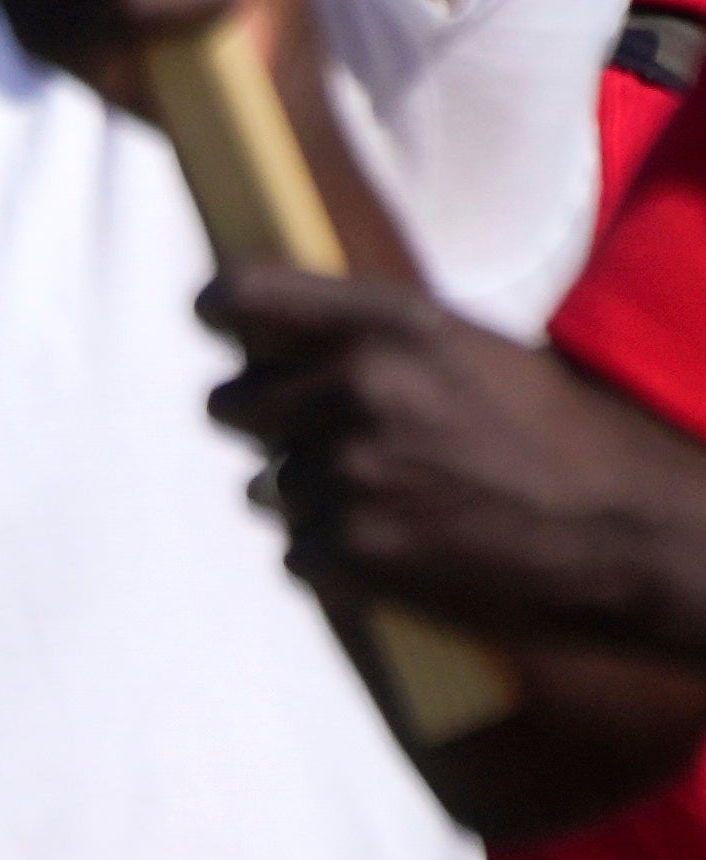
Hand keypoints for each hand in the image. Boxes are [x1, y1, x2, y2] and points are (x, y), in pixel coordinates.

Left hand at [207, 268, 705, 663]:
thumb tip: (277, 341)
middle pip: (233, 404)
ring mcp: (350, 471)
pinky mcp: (353, 550)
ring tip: (399, 509)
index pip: (242, 296)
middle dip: (273, 429)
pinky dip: (337, 563)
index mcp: (389, 322)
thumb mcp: (469, 352)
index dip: (222, 317)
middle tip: (340, 451)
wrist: (637, 539)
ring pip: (268, 487)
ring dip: (313, 502)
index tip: (225, 333)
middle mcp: (358, 386)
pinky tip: (402, 557)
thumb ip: (372, 341)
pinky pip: (298, 554)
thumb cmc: (566, 441)